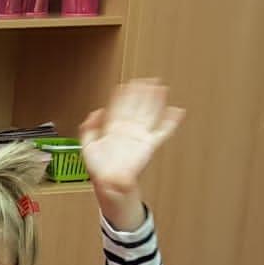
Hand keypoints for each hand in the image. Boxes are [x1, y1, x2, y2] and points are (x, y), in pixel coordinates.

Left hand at [79, 78, 183, 210]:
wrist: (110, 185)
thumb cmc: (100, 169)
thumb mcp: (87, 146)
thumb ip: (88, 128)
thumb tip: (96, 112)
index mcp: (113, 129)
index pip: (120, 107)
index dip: (123, 96)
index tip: (126, 84)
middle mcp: (128, 130)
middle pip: (137, 107)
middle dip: (142, 93)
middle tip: (148, 79)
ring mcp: (139, 137)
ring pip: (150, 114)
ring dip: (156, 102)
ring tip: (161, 88)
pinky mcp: (149, 145)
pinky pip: (162, 131)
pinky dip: (170, 122)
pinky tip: (176, 111)